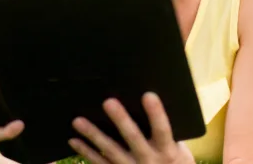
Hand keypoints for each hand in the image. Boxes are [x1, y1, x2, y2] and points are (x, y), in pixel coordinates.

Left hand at [69, 92, 194, 163]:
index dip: (156, 113)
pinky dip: (86, 152)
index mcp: (167, 150)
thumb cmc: (174, 163)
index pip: (162, 129)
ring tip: (78, 121)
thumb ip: (165, 132)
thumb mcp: (178, 151)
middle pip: (133, 137)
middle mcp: (149, 160)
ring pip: (111, 150)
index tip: (148, 94)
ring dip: (94, 135)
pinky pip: (100, 163)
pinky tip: (74, 140)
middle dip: (120, 120)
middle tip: (108, 102)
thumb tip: (149, 100)